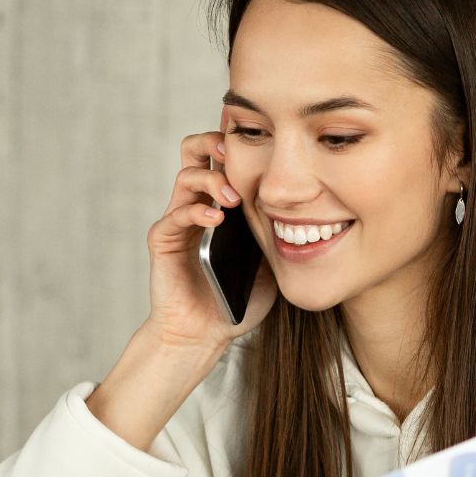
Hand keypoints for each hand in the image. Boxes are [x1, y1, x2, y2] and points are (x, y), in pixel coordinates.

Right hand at [143, 116, 277, 352]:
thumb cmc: (238, 300)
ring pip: (186, 176)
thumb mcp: (272, 262)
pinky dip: (196, 211)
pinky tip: (215, 219)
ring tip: (231, 198)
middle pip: (196, 151)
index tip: (264, 143)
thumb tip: (310, 210)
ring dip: (211, 180)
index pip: (225, 158)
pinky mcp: (164, 241)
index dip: (239, 143)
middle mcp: (198, 204)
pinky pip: (175, 215)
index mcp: (223, 204)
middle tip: (234, 152)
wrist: (205, 334)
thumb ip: (281, 234)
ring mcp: (179, 221)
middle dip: (214, 143)